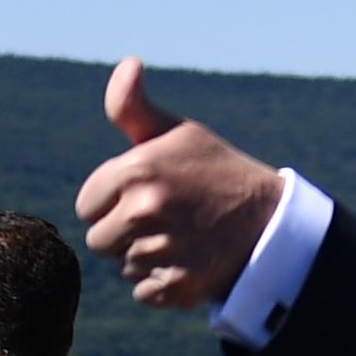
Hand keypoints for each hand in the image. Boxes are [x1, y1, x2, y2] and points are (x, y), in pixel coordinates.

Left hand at [78, 59, 285, 313]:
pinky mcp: (176, 286)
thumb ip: (133, 108)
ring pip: (122, 265)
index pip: (87, 204)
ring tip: (183, 235)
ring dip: (145, 256)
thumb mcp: (177, 133)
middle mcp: (145, 210)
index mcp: (136, 170)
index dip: (111, 201)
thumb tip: (127, 64)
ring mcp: (161, 250)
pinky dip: (162, 283)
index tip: (145, 193)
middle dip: (123, 232)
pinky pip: (142, 292)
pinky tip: (189, 260)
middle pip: (98, 240)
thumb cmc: (214, 172)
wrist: (269, 220)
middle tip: (166, 217)